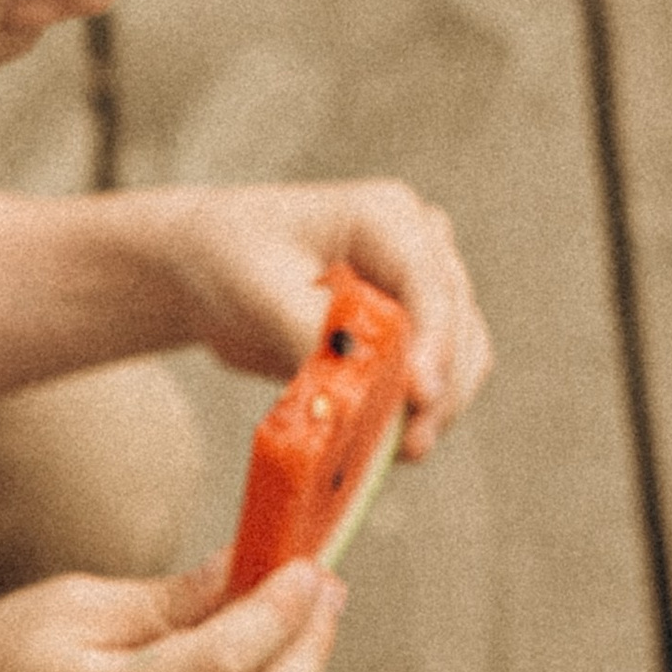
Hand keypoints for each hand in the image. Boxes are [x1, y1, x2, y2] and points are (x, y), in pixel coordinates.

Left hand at [152, 177, 491, 457]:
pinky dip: (412, 416)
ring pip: (460, 360)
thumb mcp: (261, 293)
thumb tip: (350, 396)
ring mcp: (421, 294)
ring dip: (435, 411)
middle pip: (458, 326)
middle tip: (409, 447)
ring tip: (395, 454)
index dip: (434, 341)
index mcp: (387, 217)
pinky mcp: (410, 337)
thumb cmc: (231, 261)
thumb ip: (310, 337)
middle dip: (440, 389)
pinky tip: (382, 446)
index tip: (421, 394)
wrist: (211, 269)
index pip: (429, 283)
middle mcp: (420, 249)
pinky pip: (431, 384)